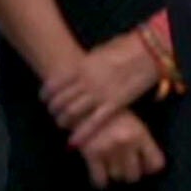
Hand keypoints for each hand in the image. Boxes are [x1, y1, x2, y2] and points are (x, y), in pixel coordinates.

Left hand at [41, 33, 158, 135]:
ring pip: (73, 112)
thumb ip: (85, 65)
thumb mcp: (97, 53)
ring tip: (61, 124)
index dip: (46, 94)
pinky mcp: (114, 104)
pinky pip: (93, 122)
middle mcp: (86, 81)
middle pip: (61, 100)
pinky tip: (73, 141)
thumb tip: (76, 70)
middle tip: (53, 114)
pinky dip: (81, 133)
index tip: (44, 99)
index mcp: (80, 67)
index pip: (55, 84)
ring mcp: (99, 93)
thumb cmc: (123, 48)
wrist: (146, 53)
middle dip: (53, 109)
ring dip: (63, 120)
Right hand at [77, 112, 165, 188]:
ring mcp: (108, 149)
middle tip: (123, 165)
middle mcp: (126, 143)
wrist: (81, 103)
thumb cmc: (110, 113)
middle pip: (135, 175)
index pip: (156, 164)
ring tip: (109, 164)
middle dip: (129, 172)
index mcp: (140, 134)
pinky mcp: (91, 154)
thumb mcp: (132, 122)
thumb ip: (141, 141)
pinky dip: (99, 180)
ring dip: (114, 173)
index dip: (149, 167)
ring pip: (117, 177)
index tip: (142, 165)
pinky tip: (98, 172)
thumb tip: (147, 166)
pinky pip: (100, 180)